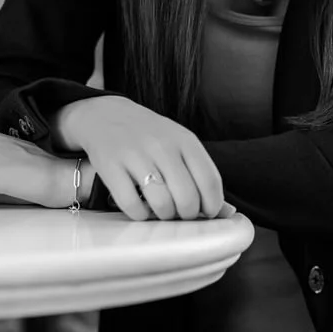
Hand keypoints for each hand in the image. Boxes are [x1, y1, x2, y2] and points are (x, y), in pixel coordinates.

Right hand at [55, 96, 224, 221]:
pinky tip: (141, 206)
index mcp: (184, 140)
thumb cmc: (149, 137)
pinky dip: (140, 214)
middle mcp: (161, 146)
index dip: (212, 205)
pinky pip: (132, 205)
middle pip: (187, 197)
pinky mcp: (110, 167)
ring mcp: (135, 155)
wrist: (105, 115)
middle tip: (180, 213)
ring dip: (164, 216)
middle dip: (187, 215)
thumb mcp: (180, 146)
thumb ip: (202, 175)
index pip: (210, 181)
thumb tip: (227, 212)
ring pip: (162, 204)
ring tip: (160, 210)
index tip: (206, 212)